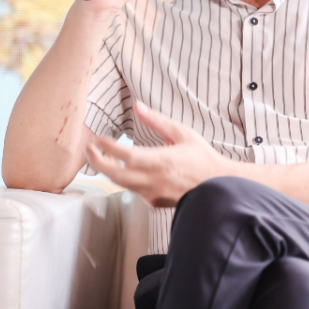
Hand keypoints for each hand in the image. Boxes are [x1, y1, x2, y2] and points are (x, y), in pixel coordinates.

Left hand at [85, 101, 234, 205]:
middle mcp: (154, 180)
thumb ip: (157, 121)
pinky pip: (133, 190)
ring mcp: (153, 194)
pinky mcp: (154, 202)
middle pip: (115, 175)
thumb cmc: (202, 159)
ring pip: (121, 184)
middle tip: (89, 149)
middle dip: (97, 162)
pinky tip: (124, 170)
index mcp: (162, 161)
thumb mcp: (183, 134)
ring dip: (108, 171)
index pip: (126, 155)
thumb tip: (137, 106)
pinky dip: (125, 180)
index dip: (108, 147)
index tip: (98, 138)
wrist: (219, 186)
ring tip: (100, 157)